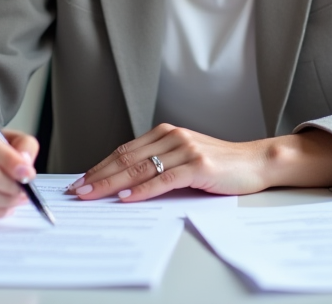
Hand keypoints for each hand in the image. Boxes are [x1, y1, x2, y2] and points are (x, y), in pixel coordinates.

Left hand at [69, 123, 272, 202]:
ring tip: (92, 195)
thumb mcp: (184, 158)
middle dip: (98, 176)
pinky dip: (142, 190)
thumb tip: (123, 183)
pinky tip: (127, 198)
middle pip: (126, 159)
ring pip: (140, 169)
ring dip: (112, 184)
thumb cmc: (219, 164)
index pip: (124, 151)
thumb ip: (158, 164)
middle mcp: (172, 137)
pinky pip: (163, 180)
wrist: (255, 162)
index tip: (80, 181)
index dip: (99, 166)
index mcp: (166, 133)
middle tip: (77, 191)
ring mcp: (185, 149)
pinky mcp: (198, 165)